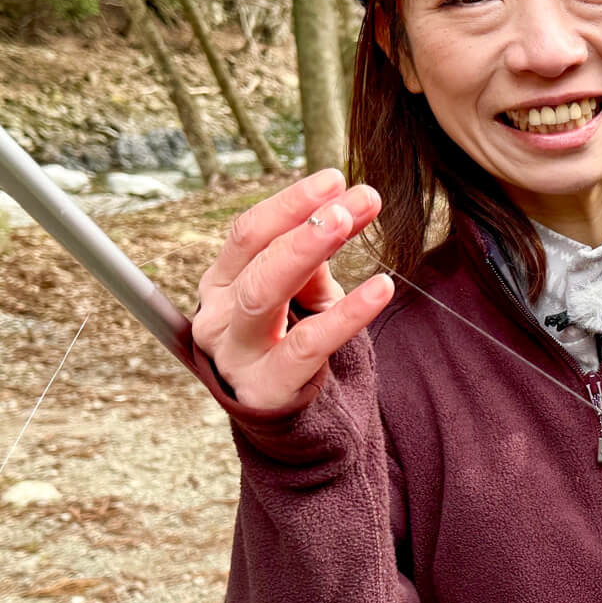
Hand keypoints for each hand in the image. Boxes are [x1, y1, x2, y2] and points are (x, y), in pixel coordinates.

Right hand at [193, 168, 393, 411]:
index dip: (291, 202)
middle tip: (350, 197)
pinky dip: (347, 313)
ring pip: (265, 293)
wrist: (293, 423)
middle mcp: (218, 314)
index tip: (336, 178)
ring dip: (307, 251)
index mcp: (223, 282)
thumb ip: (316, 259)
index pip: (249, 232)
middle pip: (255, 255)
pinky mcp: (267, 387)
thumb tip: (340, 208)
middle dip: (303, 221)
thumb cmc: (294, 345)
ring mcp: (236, 353)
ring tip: (348, 222)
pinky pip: (308, 344)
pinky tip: (382, 287)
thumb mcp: (304, 297)